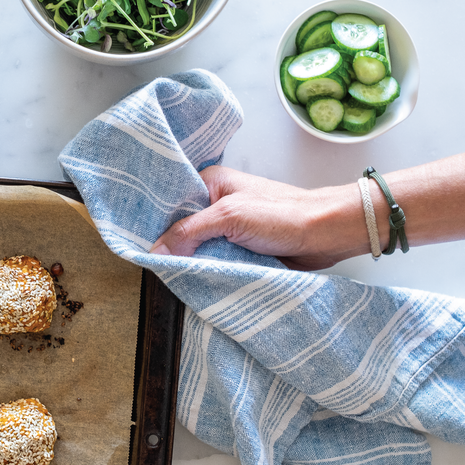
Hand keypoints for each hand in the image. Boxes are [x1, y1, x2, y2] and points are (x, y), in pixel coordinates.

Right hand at [149, 166, 352, 270]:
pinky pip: (215, 261)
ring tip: (172, 278)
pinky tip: (195, 281)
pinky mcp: (240, 249)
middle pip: (182, 228)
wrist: (326, 235)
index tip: (139, 243)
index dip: (155, 222)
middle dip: (173, 247)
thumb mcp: (230, 216)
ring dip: (192, 263)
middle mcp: (217, 203)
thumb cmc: (284, 214)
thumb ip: (190, 232)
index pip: (171, 202)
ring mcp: (229, 228)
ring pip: (198, 249)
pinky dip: (209, 271)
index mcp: (211, 183)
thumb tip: (156, 252)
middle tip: (154, 266)